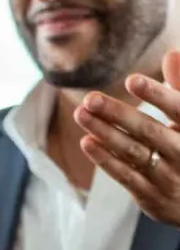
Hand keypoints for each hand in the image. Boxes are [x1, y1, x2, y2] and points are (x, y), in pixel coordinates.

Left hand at [74, 50, 179, 225]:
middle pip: (150, 132)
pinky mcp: (151, 196)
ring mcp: (169, 178)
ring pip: (133, 153)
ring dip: (105, 133)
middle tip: (90, 98)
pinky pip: (126, 176)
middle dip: (119, 114)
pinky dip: (106, 160)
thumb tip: (172, 53)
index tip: (132, 80)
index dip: (157, 95)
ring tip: (80, 113)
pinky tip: (87, 142)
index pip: (179, 110)